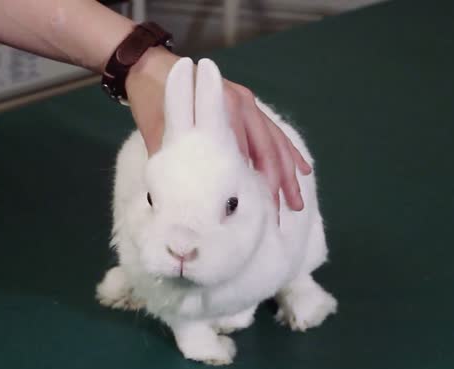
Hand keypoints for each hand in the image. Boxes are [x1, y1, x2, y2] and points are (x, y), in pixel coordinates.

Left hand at [124, 48, 310, 212]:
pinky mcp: (249, 107)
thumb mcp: (159, 135)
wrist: (151, 69)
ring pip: (275, 143)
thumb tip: (181, 203)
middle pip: (267, 149)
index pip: (246, 153)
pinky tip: (302, 170)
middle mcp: (241, 103)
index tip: (260, 211)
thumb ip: (173, 162)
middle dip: (277, 184)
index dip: (255, 184)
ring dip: (288, 173)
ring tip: (295, 203)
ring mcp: (248, 104)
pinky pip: (275, 133)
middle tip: (280, 214)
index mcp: (221, 108)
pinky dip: (289, 153)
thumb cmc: (152, 103)